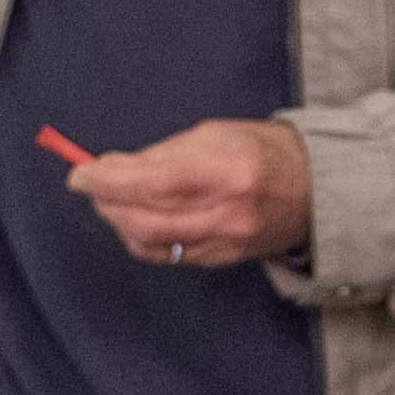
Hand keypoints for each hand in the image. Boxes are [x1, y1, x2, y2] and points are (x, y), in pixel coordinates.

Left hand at [71, 117, 313, 267]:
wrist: (315, 190)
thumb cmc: (265, 152)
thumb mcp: (215, 134)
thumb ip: (163, 152)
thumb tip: (113, 166)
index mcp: (226, 172)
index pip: (153, 182)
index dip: (108, 181)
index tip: (79, 173)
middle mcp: (225, 213)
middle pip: (146, 219)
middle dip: (107, 202)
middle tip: (90, 184)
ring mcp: (225, 242)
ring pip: (151, 243)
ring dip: (119, 221)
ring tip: (110, 199)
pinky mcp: (223, 260)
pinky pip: (168, 256)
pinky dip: (141, 239)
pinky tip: (134, 220)